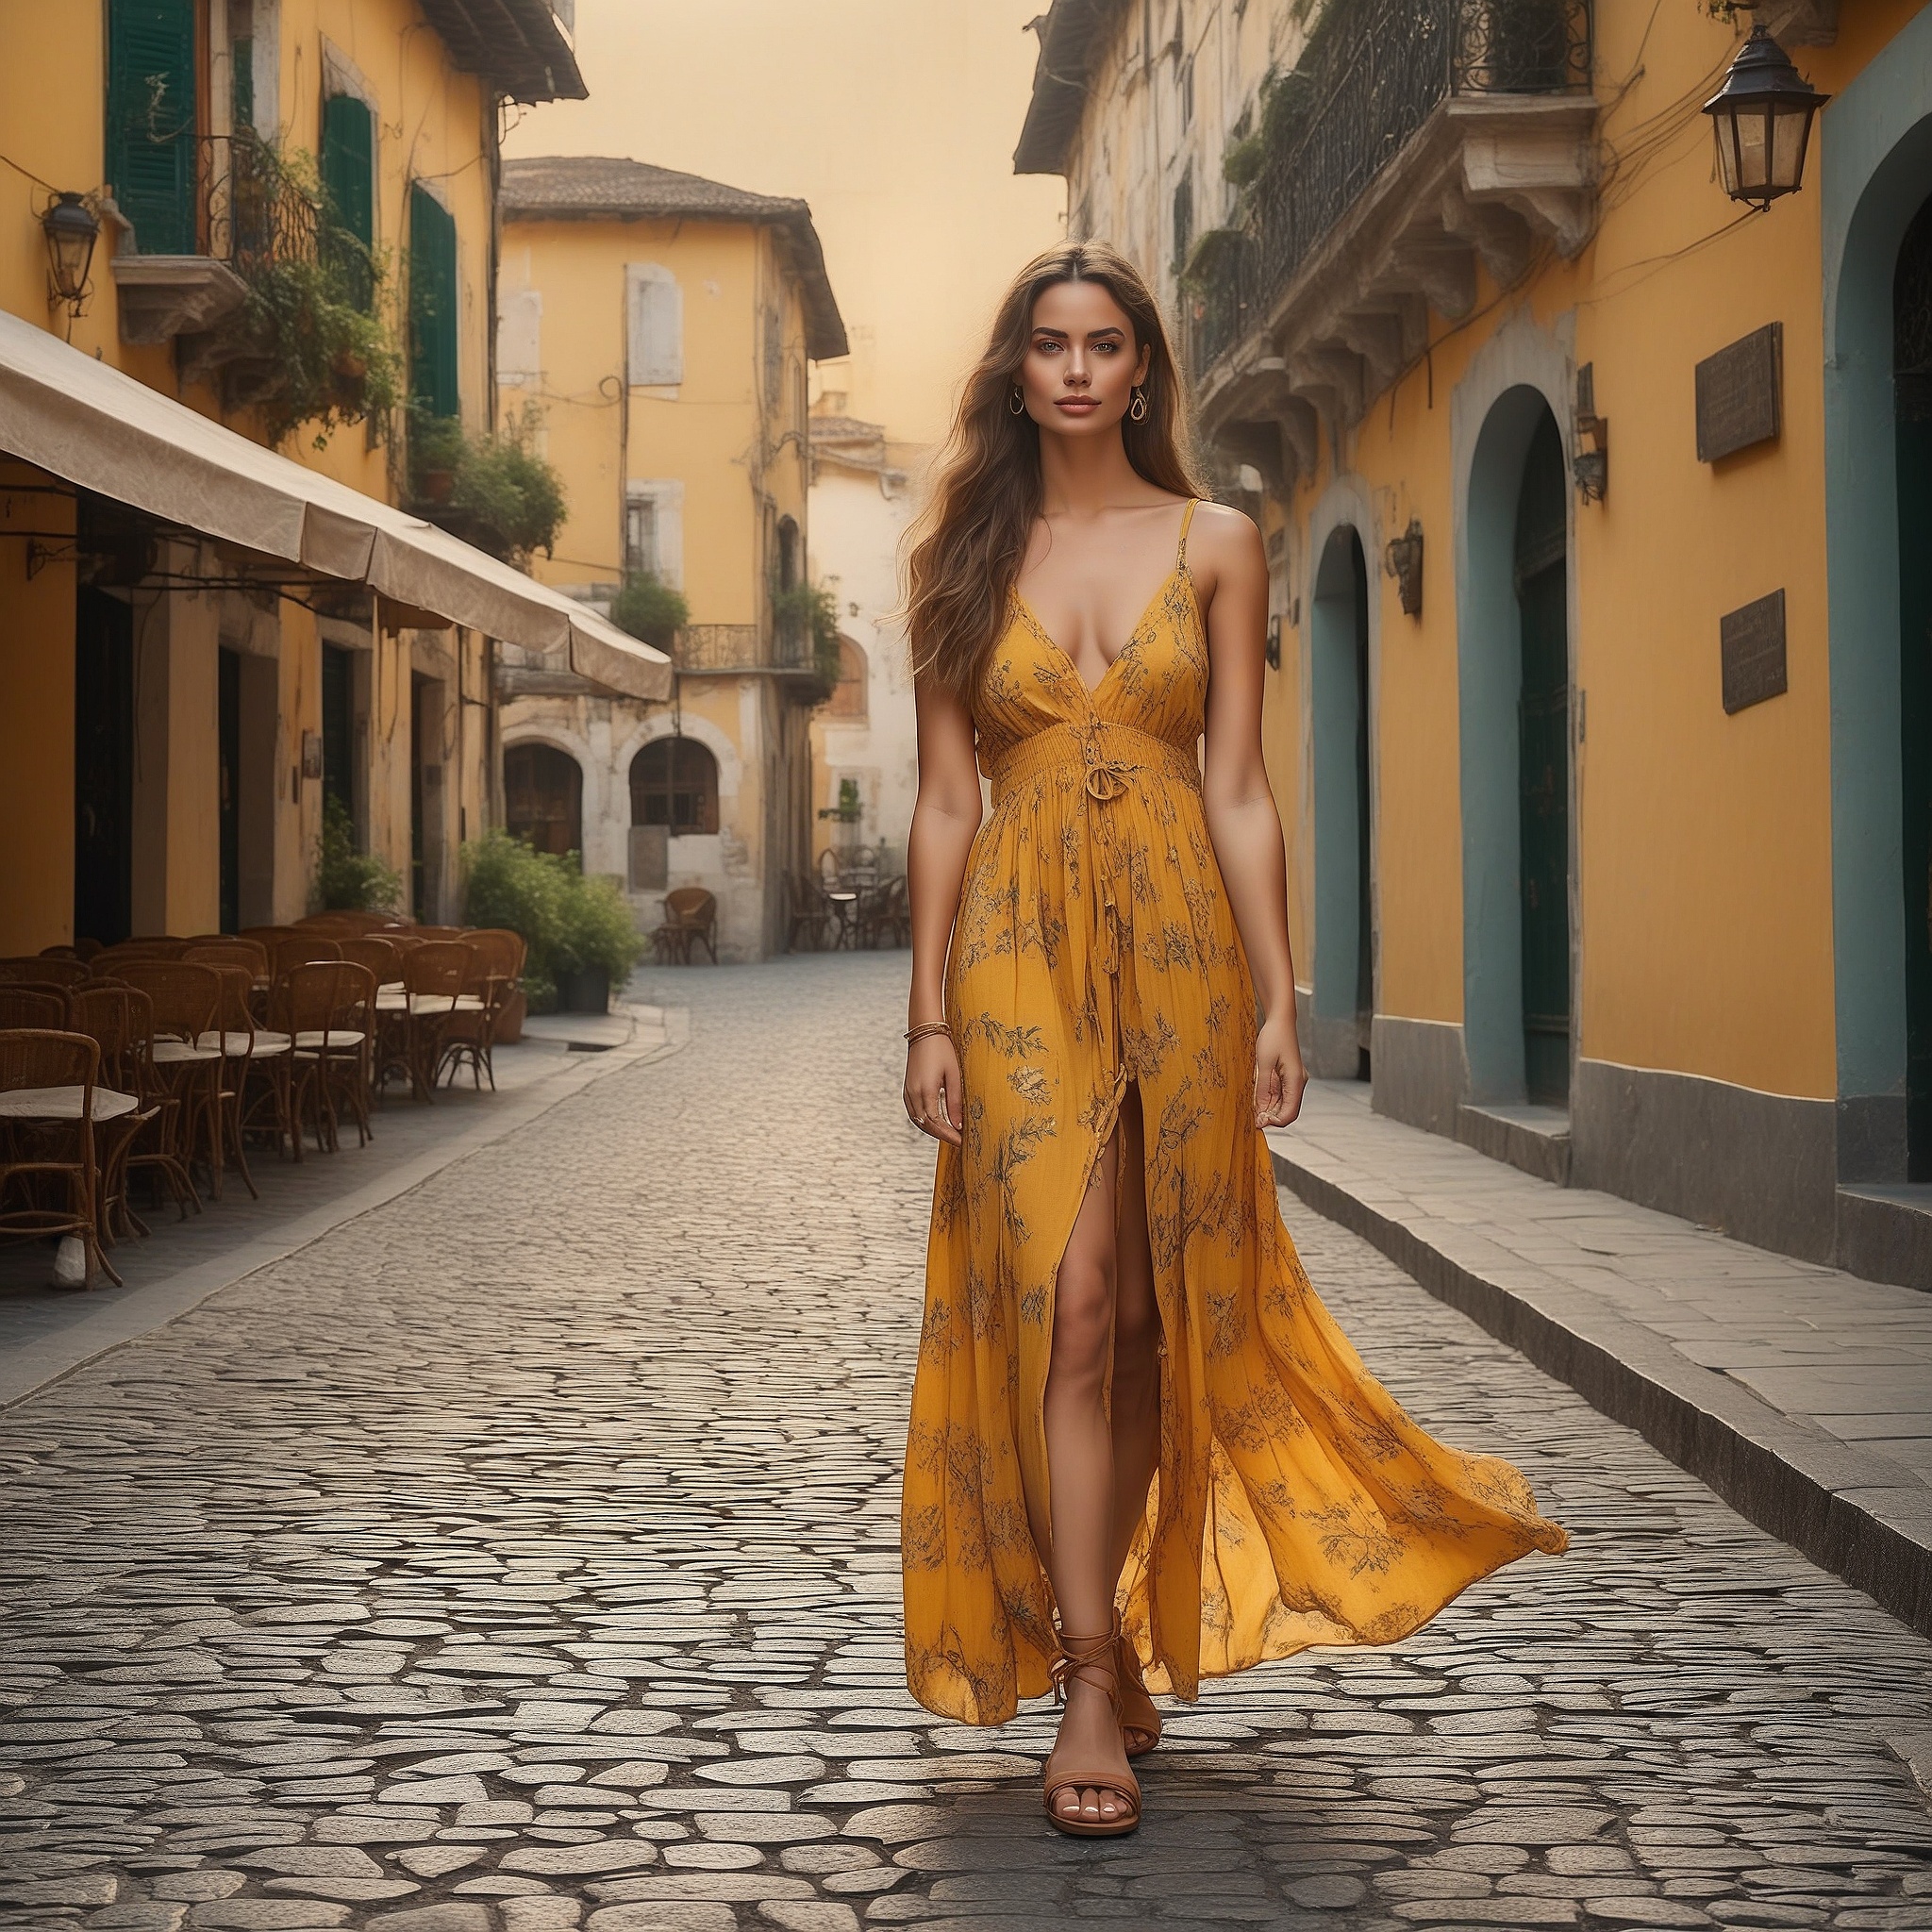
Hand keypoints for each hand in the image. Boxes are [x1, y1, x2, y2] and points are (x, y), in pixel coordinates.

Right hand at [904, 1034, 963, 1144]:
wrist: (924, 1032)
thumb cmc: (942, 1050)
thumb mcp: (954, 1075)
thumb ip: (955, 1102)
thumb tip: (958, 1125)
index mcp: (925, 1091)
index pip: (936, 1123)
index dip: (949, 1135)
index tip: (962, 1142)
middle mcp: (913, 1094)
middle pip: (926, 1125)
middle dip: (943, 1135)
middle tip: (959, 1141)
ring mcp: (907, 1092)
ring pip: (918, 1121)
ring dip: (933, 1130)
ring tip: (950, 1134)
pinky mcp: (907, 1090)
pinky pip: (914, 1113)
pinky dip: (925, 1121)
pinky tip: (937, 1122)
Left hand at [1253, 1012, 1306, 1127]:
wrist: (1280, 1020)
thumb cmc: (1273, 1037)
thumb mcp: (1264, 1063)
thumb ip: (1262, 1088)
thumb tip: (1260, 1109)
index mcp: (1296, 1081)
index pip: (1290, 1113)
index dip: (1275, 1122)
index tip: (1258, 1122)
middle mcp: (1297, 1083)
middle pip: (1286, 1111)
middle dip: (1270, 1118)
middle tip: (1251, 1119)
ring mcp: (1293, 1081)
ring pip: (1282, 1105)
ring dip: (1268, 1110)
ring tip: (1251, 1110)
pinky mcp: (1286, 1077)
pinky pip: (1278, 1095)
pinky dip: (1268, 1101)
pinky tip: (1255, 1100)